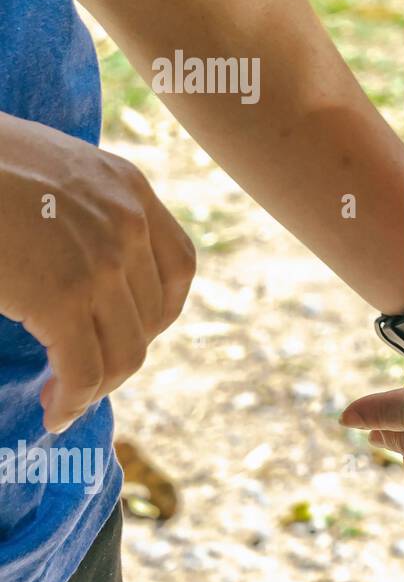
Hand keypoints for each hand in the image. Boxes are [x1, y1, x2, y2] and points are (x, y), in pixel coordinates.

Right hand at [0, 113, 195, 431]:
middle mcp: (129, 222)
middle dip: (118, 352)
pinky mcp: (60, 297)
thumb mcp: (47, 169)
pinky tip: (55, 412)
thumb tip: (69, 261)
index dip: (158, 312)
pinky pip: (85, 369)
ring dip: (97, 385)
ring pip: (126, 351)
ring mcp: (101, 260)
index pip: (178, 266)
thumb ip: (77, 207)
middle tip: (80, 373)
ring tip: (63, 398)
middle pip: (152, 315)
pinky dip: (73, 400)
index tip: (122, 332)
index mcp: (128, 187)